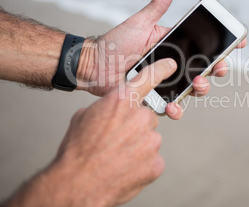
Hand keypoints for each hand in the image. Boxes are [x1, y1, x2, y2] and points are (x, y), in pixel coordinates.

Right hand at [10, 59, 176, 206]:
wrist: (78, 183)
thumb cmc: (77, 150)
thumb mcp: (84, 117)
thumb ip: (105, 107)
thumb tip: (110, 110)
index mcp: (121, 101)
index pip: (147, 79)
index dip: (160, 70)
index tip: (170, 65)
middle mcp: (140, 117)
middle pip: (147, 116)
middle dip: (136, 125)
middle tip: (119, 138)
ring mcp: (151, 141)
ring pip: (150, 138)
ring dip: (139, 144)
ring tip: (119, 155)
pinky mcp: (157, 162)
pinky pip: (153, 158)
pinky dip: (142, 162)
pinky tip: (126, 167)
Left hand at [76, 0, 246, 118]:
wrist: (95, 65)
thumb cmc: (116, 42)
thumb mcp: (141, 22)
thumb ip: (158, 5)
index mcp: (175, 46)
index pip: (205, 46)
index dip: (223, 46)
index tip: (238, 43)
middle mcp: (174, 65)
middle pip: (205, 69)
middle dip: (218, 69)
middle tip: (218, 67)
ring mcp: (166, 83)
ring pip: (194, 89)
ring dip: (202, 88)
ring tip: (197, 84)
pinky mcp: (156, 98)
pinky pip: (173, 107)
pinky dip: (177, 109)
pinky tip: (174, 106)